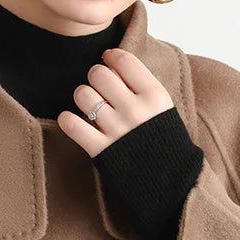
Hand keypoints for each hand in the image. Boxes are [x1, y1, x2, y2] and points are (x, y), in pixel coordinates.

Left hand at [56, 48, 173, 156]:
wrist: (171, 183)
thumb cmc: (165, 143)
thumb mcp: (164, 109)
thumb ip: (143, 87)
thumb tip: (115, 62)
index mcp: (155, 96)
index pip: (124, 61)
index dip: (111, 56)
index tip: (108, 60)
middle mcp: (135, 110)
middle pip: (98, 74)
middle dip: (95, 77)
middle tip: (100, 87)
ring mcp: (117, 129)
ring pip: (82, 94)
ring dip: (83, 97)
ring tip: (90, 106)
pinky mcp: (100, 150)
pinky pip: (71, 124)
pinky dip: (68, 120)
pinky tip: (76, 121)